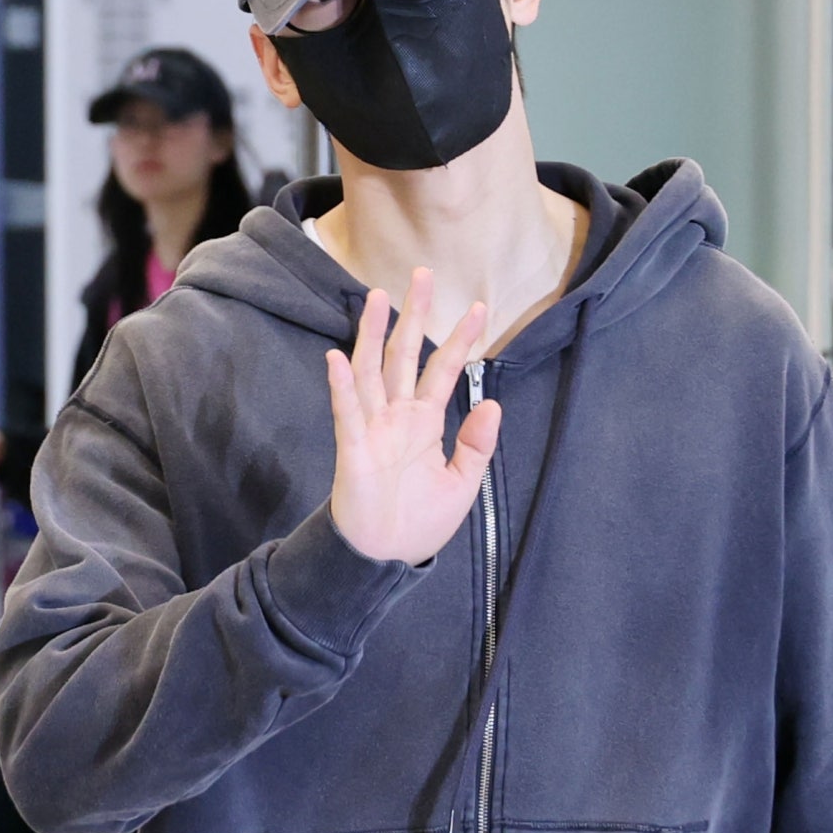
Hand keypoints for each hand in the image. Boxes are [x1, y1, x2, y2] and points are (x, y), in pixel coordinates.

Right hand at [326, 267, 500, 565]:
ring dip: (373, 335)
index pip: (444, 370)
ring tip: (377, 297)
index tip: (479, 308)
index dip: (460, 340)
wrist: (386, 557)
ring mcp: (373, 428)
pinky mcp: (352, 448)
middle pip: (404, 355)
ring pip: (371, 371)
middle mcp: (397, 416)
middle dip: (413, 316)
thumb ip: (476, 444)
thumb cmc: (419, 522)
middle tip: (421, 275)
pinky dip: (341, 385)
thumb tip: (495, 404)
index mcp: (424, 423)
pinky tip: (338, 356)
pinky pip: (346, 412)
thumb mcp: (462, 483)